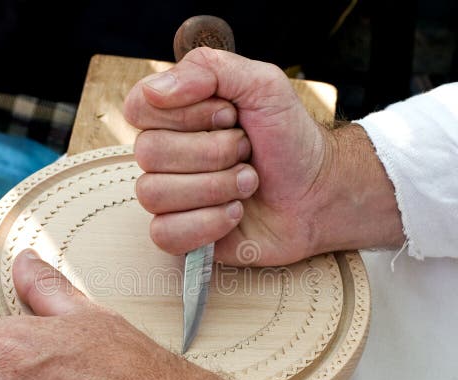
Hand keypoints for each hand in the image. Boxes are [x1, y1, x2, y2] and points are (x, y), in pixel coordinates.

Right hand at [123, 48, 403, 265]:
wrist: (319, 193)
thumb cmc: (290, 139)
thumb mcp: (263, 85)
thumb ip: (210, 69)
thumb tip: (156, 89)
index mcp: (176, 114)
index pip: (139, 107)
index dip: (183, 113)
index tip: (229, 114)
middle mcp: (166, 154)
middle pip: (149, 153)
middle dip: (213, 153)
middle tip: (247, 152)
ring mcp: (171, 196)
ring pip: (154, 194)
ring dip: (215, 188)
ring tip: (248, 183)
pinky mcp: (181, 233)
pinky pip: (165, 233)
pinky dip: (208, 224)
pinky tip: (235, 214)